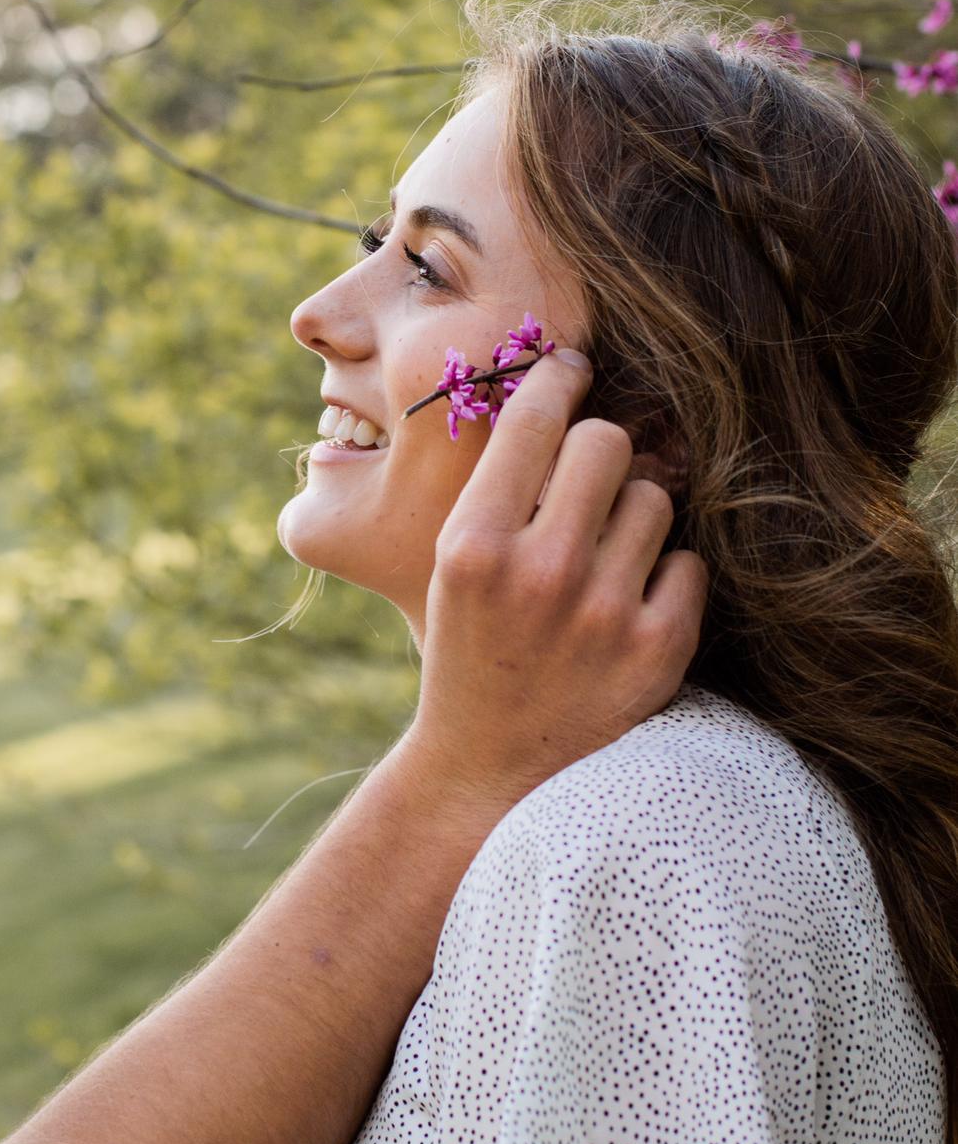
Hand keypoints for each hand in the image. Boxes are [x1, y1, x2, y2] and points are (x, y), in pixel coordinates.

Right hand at [408, 347, 706, 808]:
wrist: (491, 771)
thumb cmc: (473, 647)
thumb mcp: (455, 564)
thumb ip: (504, 486)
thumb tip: (572, 391)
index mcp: (473, 544)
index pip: (534, 418)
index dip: (559, 380)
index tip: (571, 372)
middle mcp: (538, 572)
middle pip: (607, 443)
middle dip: (601, 452)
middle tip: (587, 479)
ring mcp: (603, 612)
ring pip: (653, 499)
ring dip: (632, 518)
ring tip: (601, 562)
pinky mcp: (659, 648)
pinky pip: (688, 561)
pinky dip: (664, 577)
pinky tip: (627, 609)